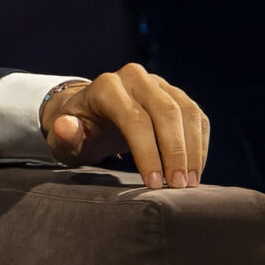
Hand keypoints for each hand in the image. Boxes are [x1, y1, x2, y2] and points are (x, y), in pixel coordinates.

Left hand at [40, 63, 209, 188]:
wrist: (90, 115)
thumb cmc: (78, 132)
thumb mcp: (65, 139)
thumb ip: (65, 135)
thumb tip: (65, 127)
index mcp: (106, 87)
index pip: (135, 119)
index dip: (148, 153)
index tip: (154, 183)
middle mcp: (134, 78)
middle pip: (166, 113)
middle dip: (175, 152)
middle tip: (178, 186)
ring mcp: (158, 83)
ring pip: (186, 113)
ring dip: (192, 150)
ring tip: (190, 182)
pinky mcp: (175, 94)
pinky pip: (196, 117)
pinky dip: (199, 144)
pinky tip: (195, 169)